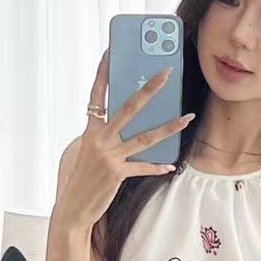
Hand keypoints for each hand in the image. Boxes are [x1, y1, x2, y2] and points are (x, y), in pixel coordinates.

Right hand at [52, 48, 195, 229]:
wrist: (73, 208)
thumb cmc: (81, 178)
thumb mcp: (88, 151)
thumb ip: (105, 135)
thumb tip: (129, 123)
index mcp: (89, 130)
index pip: (97, 95)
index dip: (103, 73)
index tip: (110, 52)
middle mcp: (99, 139)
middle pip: (129, 108)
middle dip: (150, 89)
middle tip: (166, 73)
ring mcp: (108, 156)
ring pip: (145, 137)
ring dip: (170, 127)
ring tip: (188, 117)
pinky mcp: (117, 174)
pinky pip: (143, 167)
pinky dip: (157, 166)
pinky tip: (170, 165)